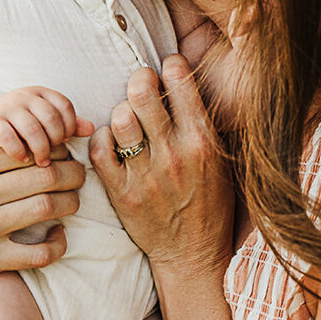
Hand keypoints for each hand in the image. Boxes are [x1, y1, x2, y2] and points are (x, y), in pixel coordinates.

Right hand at [0, 88, 93, 165]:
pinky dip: (18, 151)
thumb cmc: (18, 125)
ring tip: (41, 163)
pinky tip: (22, 160)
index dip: (68, 126)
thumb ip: (67, 123)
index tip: (64, 142)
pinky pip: (8, 137)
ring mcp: (6, 107)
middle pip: (51, 118)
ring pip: (32, 128)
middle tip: (53, 157)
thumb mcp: (42, 119)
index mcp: (40, 93)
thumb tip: (92, 129)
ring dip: (40, 149)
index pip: (64, 106)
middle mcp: (24, 96)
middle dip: (55, 140)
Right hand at [0, 143, 85, 312]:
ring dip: (70, 202)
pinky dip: (58, 245)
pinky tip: (60, 238)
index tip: (56, 152)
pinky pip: (38, 252)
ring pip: (47, 207)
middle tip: (78, 173)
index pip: (20, 145)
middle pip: (43, 173)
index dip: (47, 147)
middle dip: (69, 171)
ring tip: (74, 200)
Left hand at [89, 54, 233, 276]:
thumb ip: (203, 124)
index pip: (180, 83)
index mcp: (203, 142)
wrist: (194, 253)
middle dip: (139, 80)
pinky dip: (102, 139)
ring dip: (121, 112)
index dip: (170, 66)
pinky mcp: (122, 193)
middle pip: (142, 94)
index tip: (167, 68)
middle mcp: (174, 155)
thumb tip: (185, 83)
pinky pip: (99, 151)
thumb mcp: (221, 160)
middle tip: (140, 86)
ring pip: (119, 119)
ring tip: (128, 119)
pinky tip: (112, 143)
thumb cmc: (210, 203)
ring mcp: (146, 175)